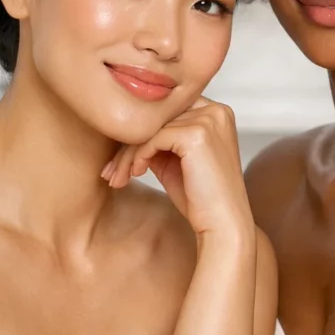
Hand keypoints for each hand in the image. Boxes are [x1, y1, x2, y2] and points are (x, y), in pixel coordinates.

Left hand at [102, 98, 252, 238]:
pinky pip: (153, 138)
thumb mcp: (176, 160)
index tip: (121, 157)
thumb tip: (125, 130)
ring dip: (128, 154)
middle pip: (158, 117)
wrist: (223, 224)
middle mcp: (216, 111)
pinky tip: (136, 173)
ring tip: (118, 177)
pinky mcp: (197, 134)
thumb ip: (159, 139)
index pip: (169, 110)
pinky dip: (138, 156)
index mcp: (217, 112)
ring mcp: (208, 120)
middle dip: (129, 144)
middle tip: (112, 171)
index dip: (144, 131)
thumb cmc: (202, 198)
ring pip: (152, 127)